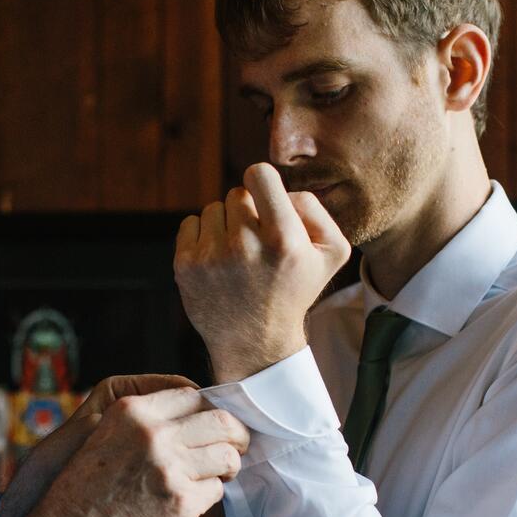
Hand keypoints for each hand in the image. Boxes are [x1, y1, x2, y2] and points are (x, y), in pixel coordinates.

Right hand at [12, 387, 250, 516]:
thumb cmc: (85, 495)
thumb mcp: (104, 438)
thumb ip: (144, 423)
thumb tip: (193, 415)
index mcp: (131, 412)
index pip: (192, 396)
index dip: (207, 411)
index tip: (210, 427)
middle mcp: (152, 434)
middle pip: (220, 420)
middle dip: (234, 434)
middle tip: (234, 447)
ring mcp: (169, 468)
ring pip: (226, 455)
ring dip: (227, 466)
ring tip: (217, 475)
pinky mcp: (182, 503)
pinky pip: (216, 490)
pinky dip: (209, 496)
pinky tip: (192, 501)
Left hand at [173, 161, 351, 383]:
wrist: (255, 343)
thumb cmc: (294, 291)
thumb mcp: (331, 253)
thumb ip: (315, 209)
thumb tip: (281, 190)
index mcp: (283, 239)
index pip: (260, 173)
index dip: (263, 182)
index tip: (265, 200)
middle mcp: (245, 245)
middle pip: (237, 193)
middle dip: (248, 212)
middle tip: (257, 244)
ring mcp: (212, 256)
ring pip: (214, 208)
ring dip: (225, 226)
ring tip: (238, 256)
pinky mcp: (186, 266)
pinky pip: (190, 224)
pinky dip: (203, 237)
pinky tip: (218, 262)